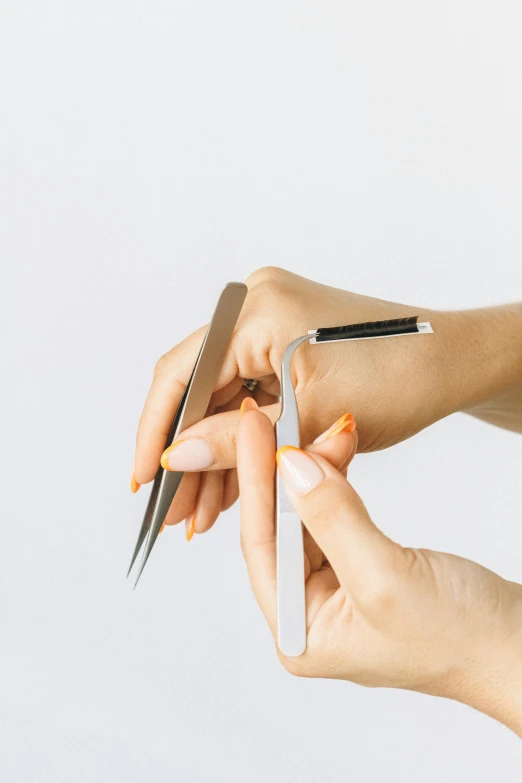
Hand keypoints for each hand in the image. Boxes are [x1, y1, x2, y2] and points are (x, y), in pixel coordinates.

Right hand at [132, 267, 521, 535]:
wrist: (451, 362)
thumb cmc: (400, 379)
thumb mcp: (310, 421)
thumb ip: (236, 441)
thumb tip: (175, 458)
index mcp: (258, 311)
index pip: (181, 374)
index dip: (156, 432)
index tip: (144, 480)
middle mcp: (256, 305)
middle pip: (199, 388)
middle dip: (189, 453)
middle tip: (176, 509)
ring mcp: (269, 320)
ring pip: (223, 397)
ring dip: (215, 452)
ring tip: (203, 510)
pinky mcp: (283, 340)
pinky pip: (248, 392)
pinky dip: (243, 436)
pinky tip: (231, 482)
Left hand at [237, 401, 521, 734]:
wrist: (514, 646)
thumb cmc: (460, 636)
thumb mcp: (385, 577)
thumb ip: (333, 519)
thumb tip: (292, 467)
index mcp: (299, 633)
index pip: (262, 544)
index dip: (255, 482)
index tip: (255, 431)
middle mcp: (308, 615)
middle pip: (279, 527)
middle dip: (286, 472)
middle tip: (288, 422)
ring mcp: (334, 593)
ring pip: (306, 517)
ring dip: (314, 472)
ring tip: (326, 433)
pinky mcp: (358, 570)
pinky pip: (332, 517)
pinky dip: (334, 484)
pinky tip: (335, 457)